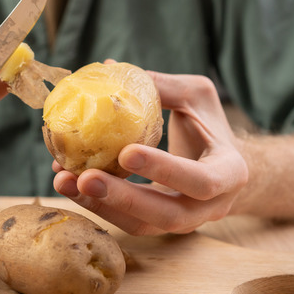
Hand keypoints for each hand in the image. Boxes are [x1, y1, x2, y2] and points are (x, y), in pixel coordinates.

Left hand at [53, 71, 247, 234]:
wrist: (222, 167)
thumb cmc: (209, 125)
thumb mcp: (197, 97)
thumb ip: (161, 86)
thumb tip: (109, 67)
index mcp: (230, 173)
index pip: (200, 180)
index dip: (164, 169)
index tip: (126, 152)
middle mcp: (210, 207)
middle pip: (165, 214)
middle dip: (121, 198)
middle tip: (83, 177)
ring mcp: (184, 222)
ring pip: (141, 226)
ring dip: (99, 205)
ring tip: (63, 180)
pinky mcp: (157, 226)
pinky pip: (126, 221)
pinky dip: (96, 204)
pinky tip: (68, 182)